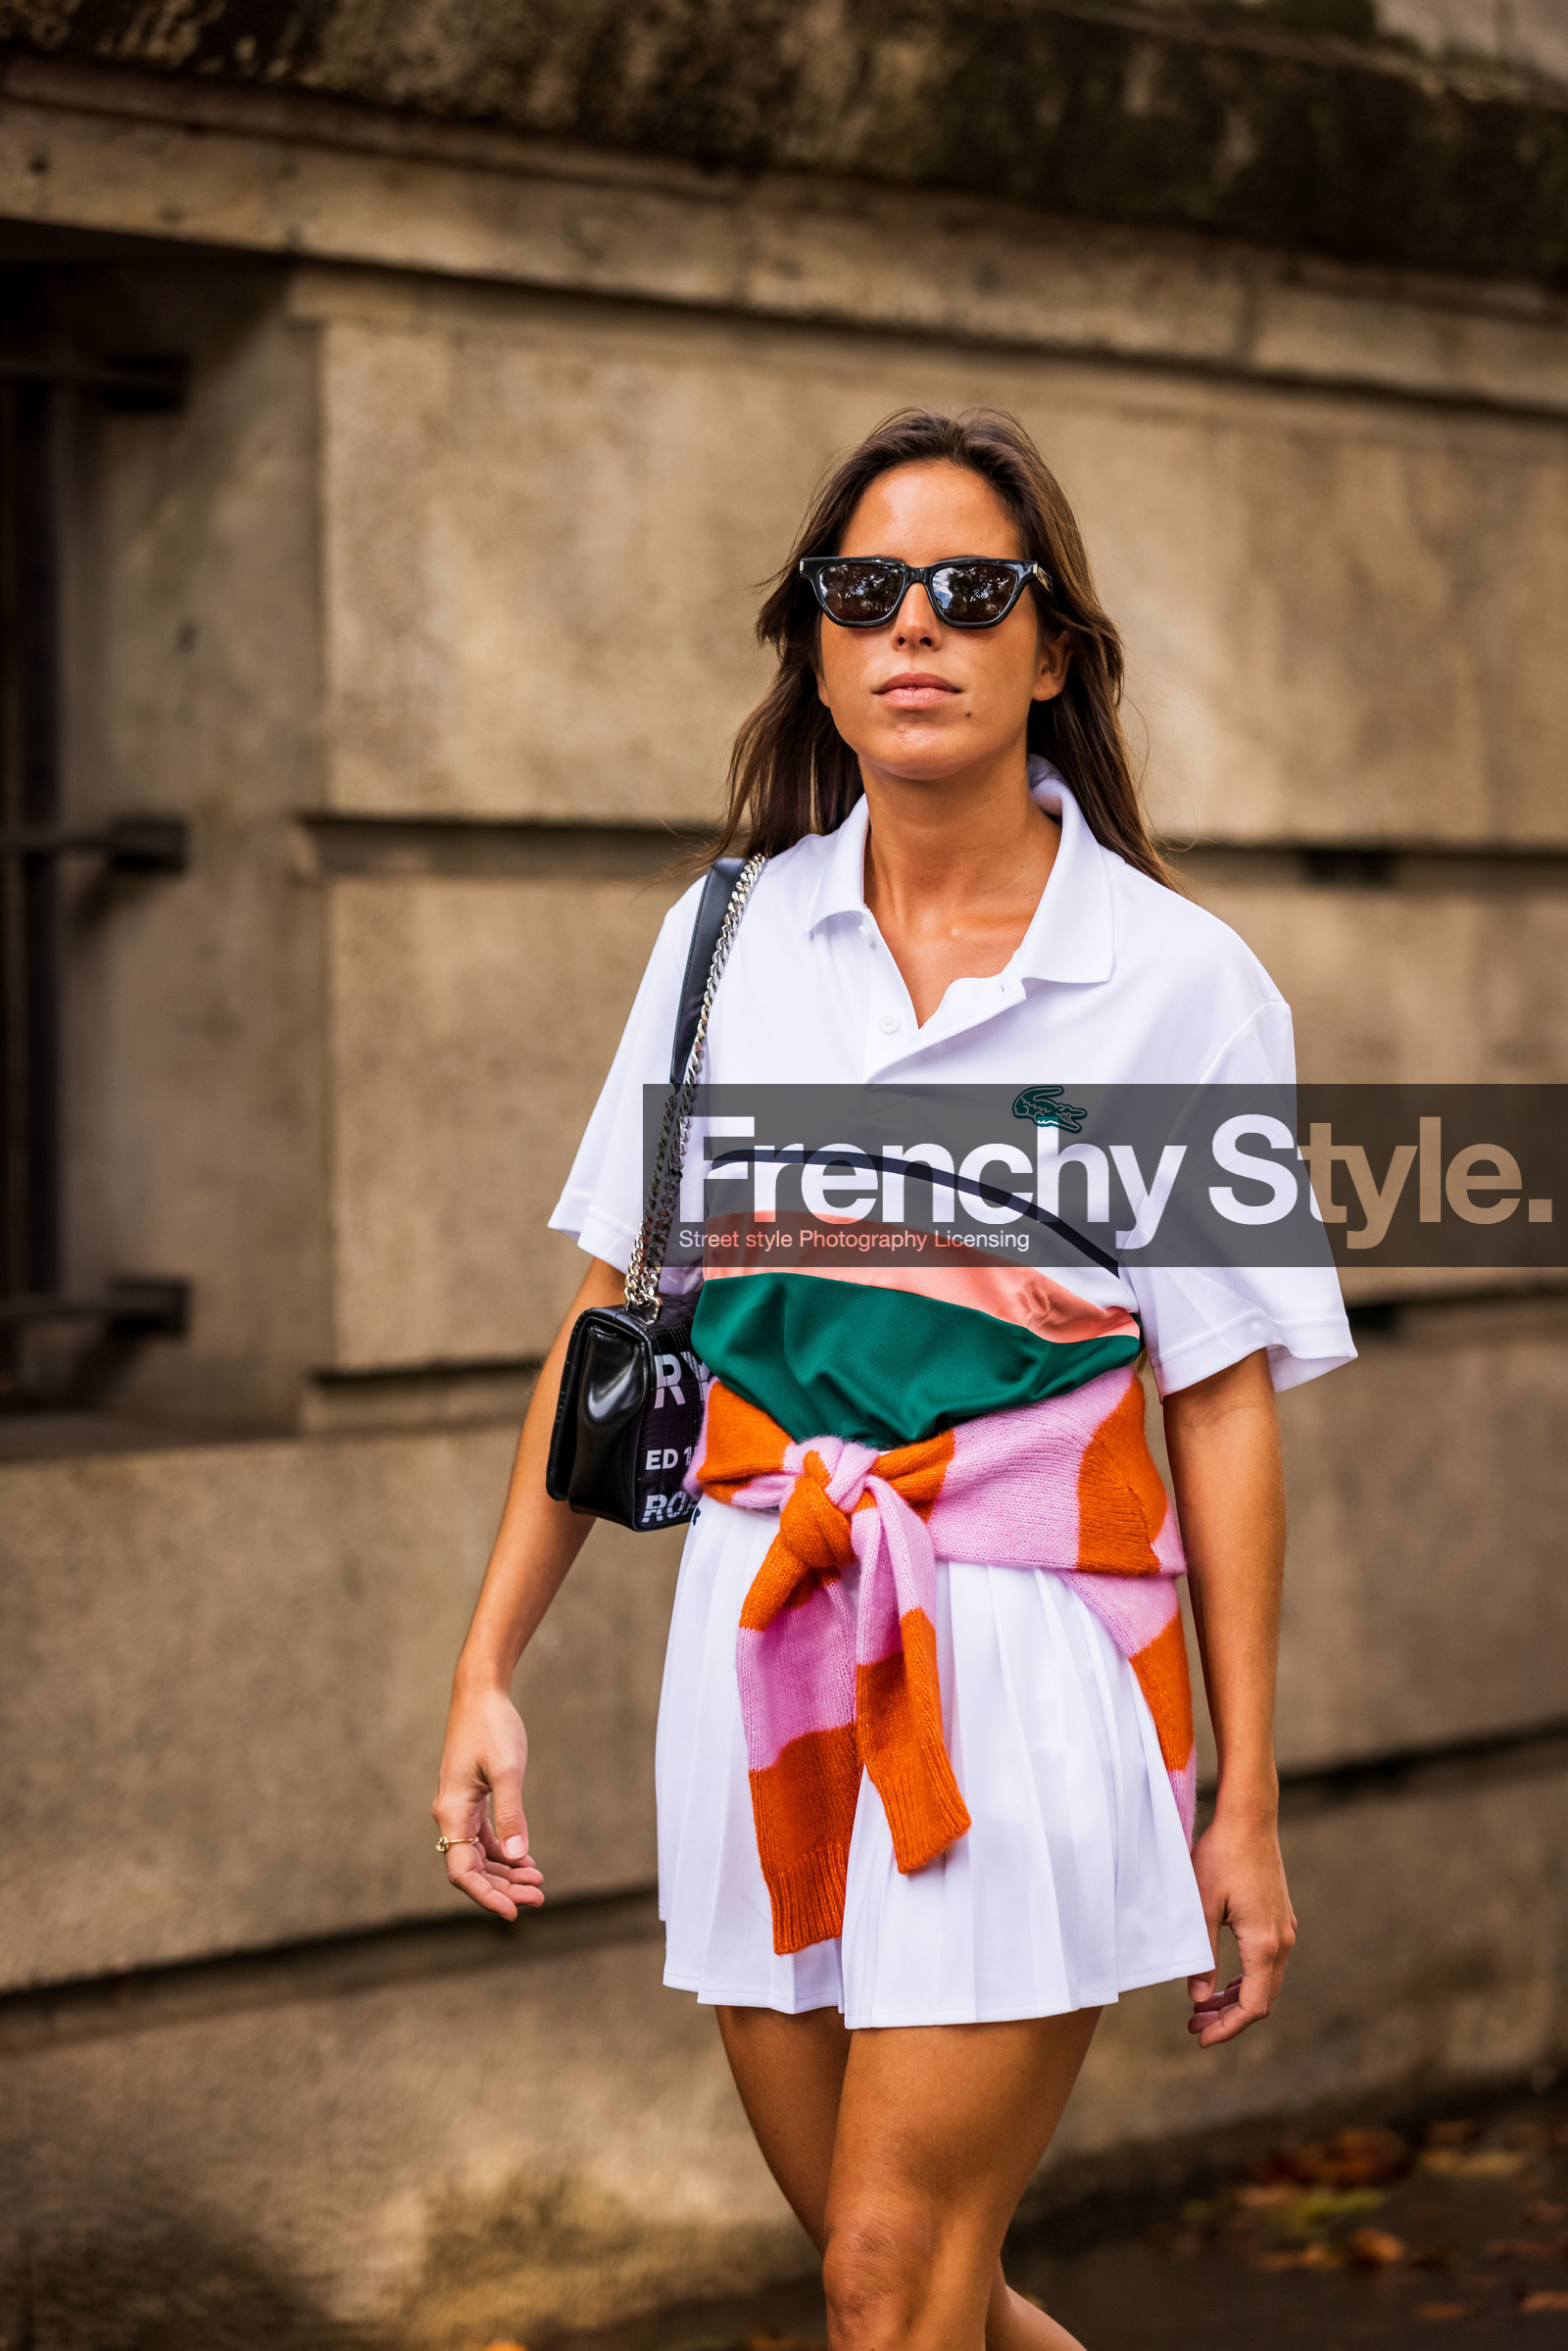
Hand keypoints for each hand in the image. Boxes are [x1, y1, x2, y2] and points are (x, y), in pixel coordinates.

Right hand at [432, 1681, 544, 1919]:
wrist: (480, 1692)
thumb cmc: (492, 1726)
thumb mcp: (507, 1770)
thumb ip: (511, 1814)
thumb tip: (517, 1856)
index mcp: (452, 1811)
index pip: (464, 1872)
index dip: (487, 1896)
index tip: (513, 1913)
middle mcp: (451, 1814)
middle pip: (473, 1868)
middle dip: (503, 1888)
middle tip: (539, 1897)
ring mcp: (460, 1807)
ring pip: (479, 1855)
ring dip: (506, 1872)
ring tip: (538, 1883)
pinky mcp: (471, 1798)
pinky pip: (483, 1837)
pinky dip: (504, 1851)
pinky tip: (525, 1860)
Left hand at [1186, 1812, 1295, 2046]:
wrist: (1249, 1818)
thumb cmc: (1220, 1856)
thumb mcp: (1201, 1906)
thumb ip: (1201, 1956)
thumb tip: (1199, 1999)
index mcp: (1264, 1944)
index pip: (1253, 2005)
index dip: (1228, 2028)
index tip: (1201, 2038)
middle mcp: (1282, 1941)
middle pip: (1261, 1999)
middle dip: (1229, 2018)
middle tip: (1194, 2025)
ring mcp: (1284, 1929)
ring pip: (1265, 1982)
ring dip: (1235, 1999)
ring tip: (1202, 2008)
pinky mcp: (1279, 1919)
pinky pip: (1266, 1963)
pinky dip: (1244, 1979)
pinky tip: (1220, 1981)